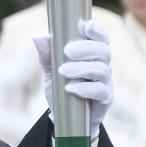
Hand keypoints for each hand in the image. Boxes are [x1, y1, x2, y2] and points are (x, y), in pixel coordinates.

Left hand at [33, 19, 111, 137]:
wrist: (66, 121)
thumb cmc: (62, 91)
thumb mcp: (51, 72)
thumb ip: (47, 55)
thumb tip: (38, 38)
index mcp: (92, 55)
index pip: (101, 38)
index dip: (97, 30)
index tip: (85, 25)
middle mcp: (103, 66)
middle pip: (104, 50)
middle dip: (86, 48)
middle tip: (66, 51)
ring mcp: (106, 82)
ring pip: (102, 69)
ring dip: (81, 69)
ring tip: (62, 72)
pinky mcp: (106, 99)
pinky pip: (101, 90)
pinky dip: (85, 88)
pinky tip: (71, 89)